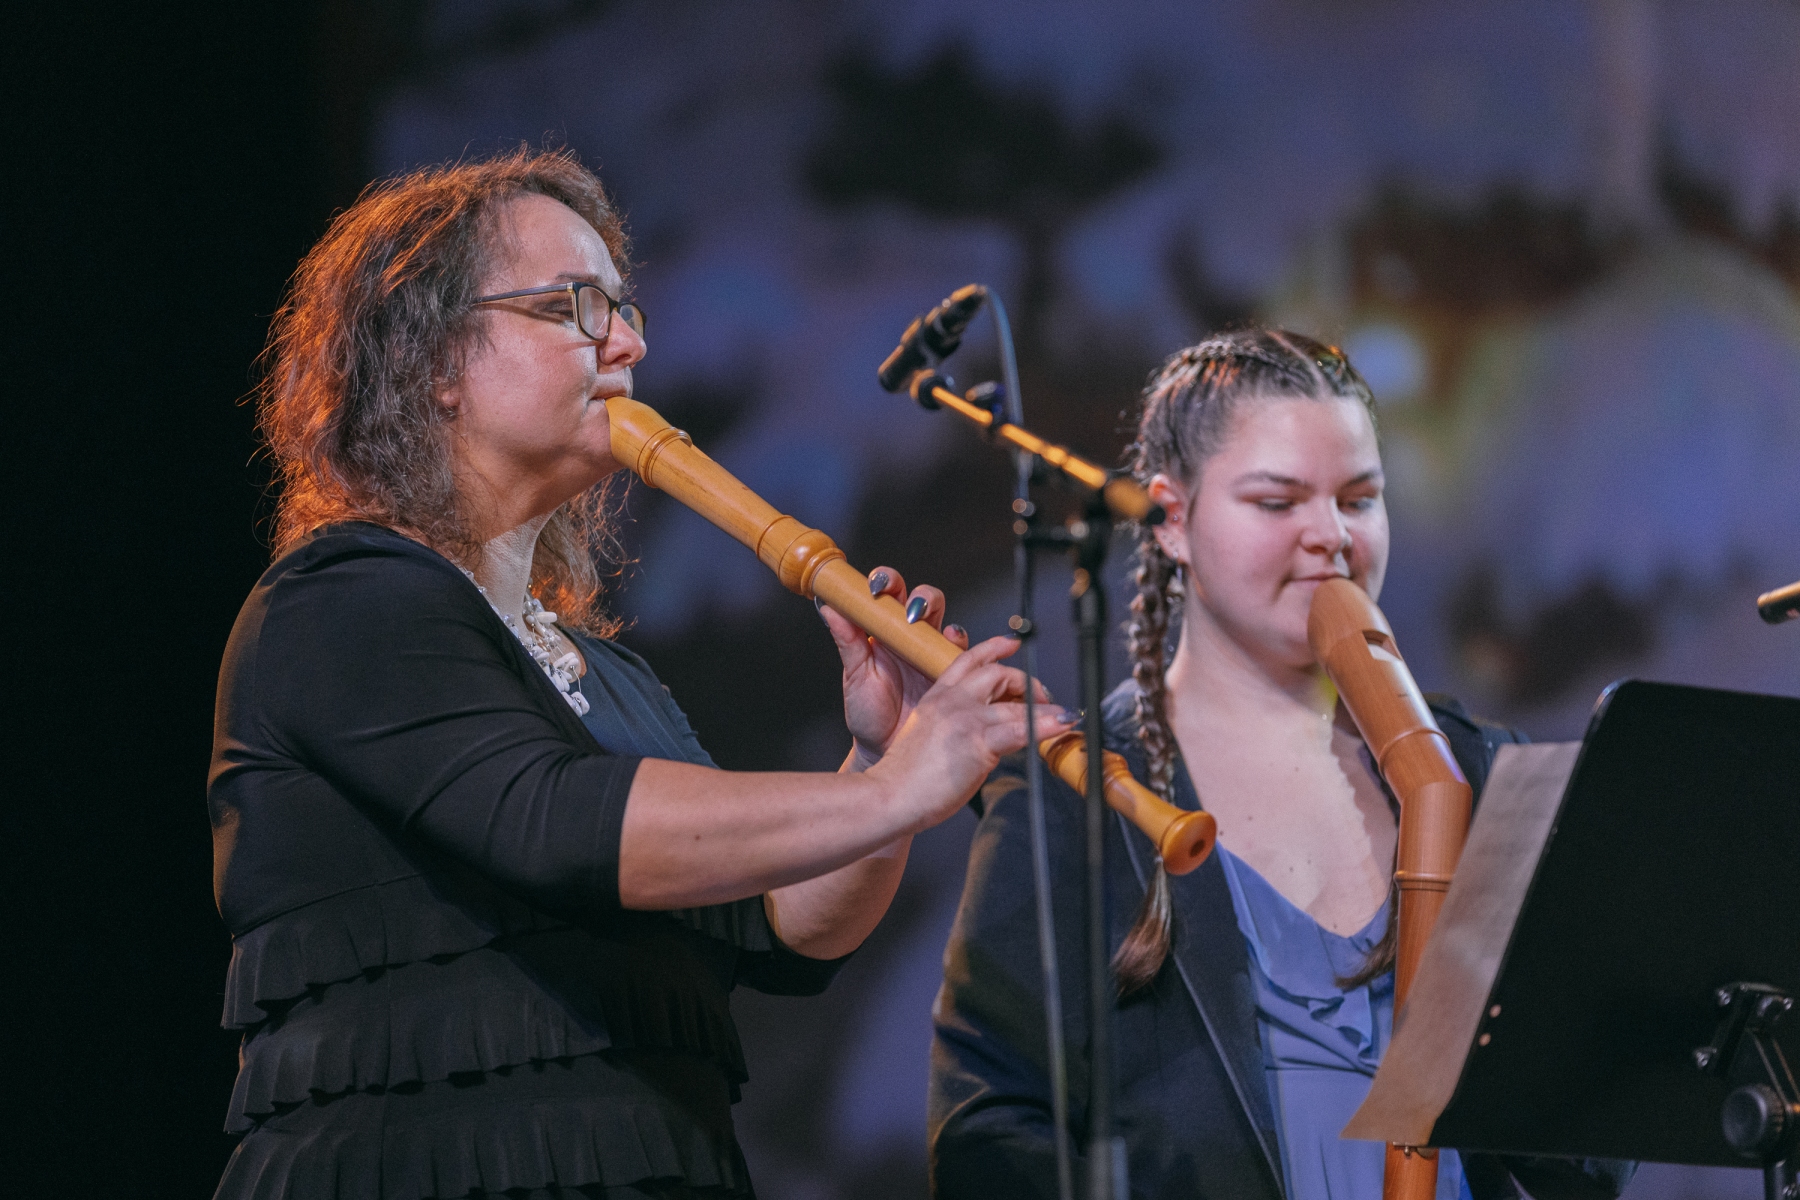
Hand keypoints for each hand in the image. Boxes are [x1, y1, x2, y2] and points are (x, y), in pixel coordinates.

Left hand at [821, 566, 967, 763]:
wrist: (885, 750)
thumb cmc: (867, 713)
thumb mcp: (855, 676)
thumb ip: (847, 642)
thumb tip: (829, 609)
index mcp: (885, 631)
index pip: (890, 594)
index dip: (887, 581)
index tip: (878, 587)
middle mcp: (912, 637)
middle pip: (925, 600)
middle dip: (921, 596)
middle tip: (911, 611)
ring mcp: (934, 654)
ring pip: (947, 621)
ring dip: (943, 618)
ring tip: (933, 629)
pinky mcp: (953, 674)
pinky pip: (965, 654)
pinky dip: (964, 646)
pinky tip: (954, 647)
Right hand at [869, 635, 1076, 832]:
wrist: (889, 795)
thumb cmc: (906, 776)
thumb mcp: (927, 733)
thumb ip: (954, 722)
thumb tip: (986, 728)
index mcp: (938, 696)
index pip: (968, 660)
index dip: (994, 648)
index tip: (1011, 644)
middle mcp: (953, 700)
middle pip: (998, 674)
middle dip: (1026, 683)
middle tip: (1041, 698)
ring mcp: (966, 719)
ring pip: (1015, 702)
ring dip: (1045, 707)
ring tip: (1060, 716)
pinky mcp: (978, 742)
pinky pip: (1022, 727)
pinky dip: (1047, 724)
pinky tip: (1061, 724)